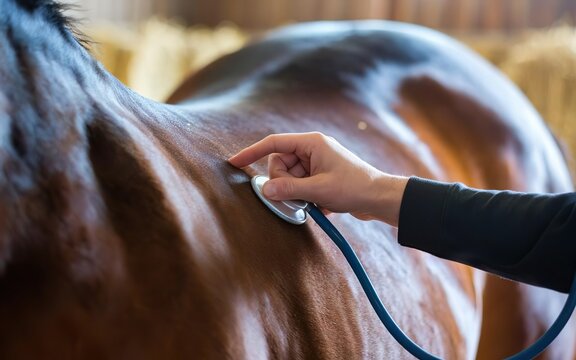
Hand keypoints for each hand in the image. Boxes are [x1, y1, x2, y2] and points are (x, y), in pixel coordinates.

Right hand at [228, 132, 407, 225]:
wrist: (380, 198)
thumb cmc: (354, 188)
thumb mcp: (318, 190)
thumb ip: (289, 189)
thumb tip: (265, 190)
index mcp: (311, 143)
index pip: (274, 143)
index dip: (252, 152)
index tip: (234, 162)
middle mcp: (312, 149)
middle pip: (280, 163)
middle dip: (283, 182)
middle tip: (298, 197)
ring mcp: (317, 163)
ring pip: (289, 177)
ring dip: (295, 192)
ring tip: (313, 203)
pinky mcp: (321, 176)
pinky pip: (301, 184)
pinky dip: (304, 196)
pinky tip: (320, 204)